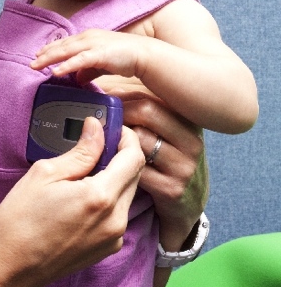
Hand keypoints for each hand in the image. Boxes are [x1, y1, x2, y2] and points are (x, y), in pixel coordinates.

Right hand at [0, 118, 144, 286]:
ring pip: (127, 195)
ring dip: (114, 177)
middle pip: (135, 176)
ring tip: (84, 170)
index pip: (133, 157)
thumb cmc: (19, 220)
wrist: (10, 268)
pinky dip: (108, 199)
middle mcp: (117, 219)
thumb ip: (79, 151)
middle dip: (120, 155)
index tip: (110, 128)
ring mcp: (115, 238)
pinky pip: (118, 214)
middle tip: (95, 143)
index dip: (126, 137)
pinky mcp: (109, 248)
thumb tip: (96, 128)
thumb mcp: (44, 174)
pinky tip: (81, 196)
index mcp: (101, 197)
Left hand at [31, 29, 148, 83]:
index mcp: (87, 37)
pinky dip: (66, 65)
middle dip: (45, 55)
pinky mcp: (99, 53)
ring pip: (66, 51)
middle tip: (31, 63)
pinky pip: (79, 60)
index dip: (50, 49)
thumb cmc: (123, 57)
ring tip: (36, 66)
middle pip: (61, 46)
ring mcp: (93, 44)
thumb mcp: (100, 63)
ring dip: (50, 58)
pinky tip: (56, 72)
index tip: (38, 55)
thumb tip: (77, 79)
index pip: (64, 43)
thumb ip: (87, 70)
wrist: (143, 54)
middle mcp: (87, 37)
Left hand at [99, 79, 207, 251]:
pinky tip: (111, 168)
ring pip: (139, 140)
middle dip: (116, 112)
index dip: (119, 92)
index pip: (149, 92)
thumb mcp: (162, 129)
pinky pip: (137, 171)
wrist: (188, 202)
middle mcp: (190, 138)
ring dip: (114, 141)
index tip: (99, 96)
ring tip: (102, 142)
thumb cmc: (165, 158)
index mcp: (187, 117)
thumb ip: (138, 107)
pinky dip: (119, 168)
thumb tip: (98, 83)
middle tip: (97, 120)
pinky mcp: (173, 188)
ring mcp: (184, 164)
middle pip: (146, 110)